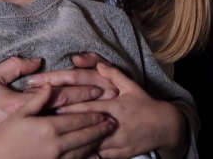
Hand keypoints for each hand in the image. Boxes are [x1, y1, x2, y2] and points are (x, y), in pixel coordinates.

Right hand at [0, 84, 115, 158]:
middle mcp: (56, 144)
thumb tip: (49, 85)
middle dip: (101, 129)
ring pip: (83, 151)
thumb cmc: (4, 134)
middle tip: (113, 124)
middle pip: (85, 135)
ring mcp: (55, 158)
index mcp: (48, 127)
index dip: (94, 115)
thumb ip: (37, 99)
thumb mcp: (18, 112)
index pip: (78, 119)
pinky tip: (94, 156)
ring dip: (97, 143)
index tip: (105, 111)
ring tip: (106, 137)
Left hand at [56, 63, 188, 157]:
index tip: (52, 107)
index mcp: (115, 106)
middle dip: (66, 125)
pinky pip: (100, 157)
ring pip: (92, 144)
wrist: (167, 127)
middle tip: (46, 124)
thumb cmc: (145, 104)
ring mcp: (118, 141)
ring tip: (55, 140)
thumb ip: (113, 74)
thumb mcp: (131, 86)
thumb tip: (98, 63)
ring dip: (74, 142)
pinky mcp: (121, 154)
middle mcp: (115, 124)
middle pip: (86, 126)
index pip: (88, 107)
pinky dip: (87, 156)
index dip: (69, 107)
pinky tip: (72, 154)